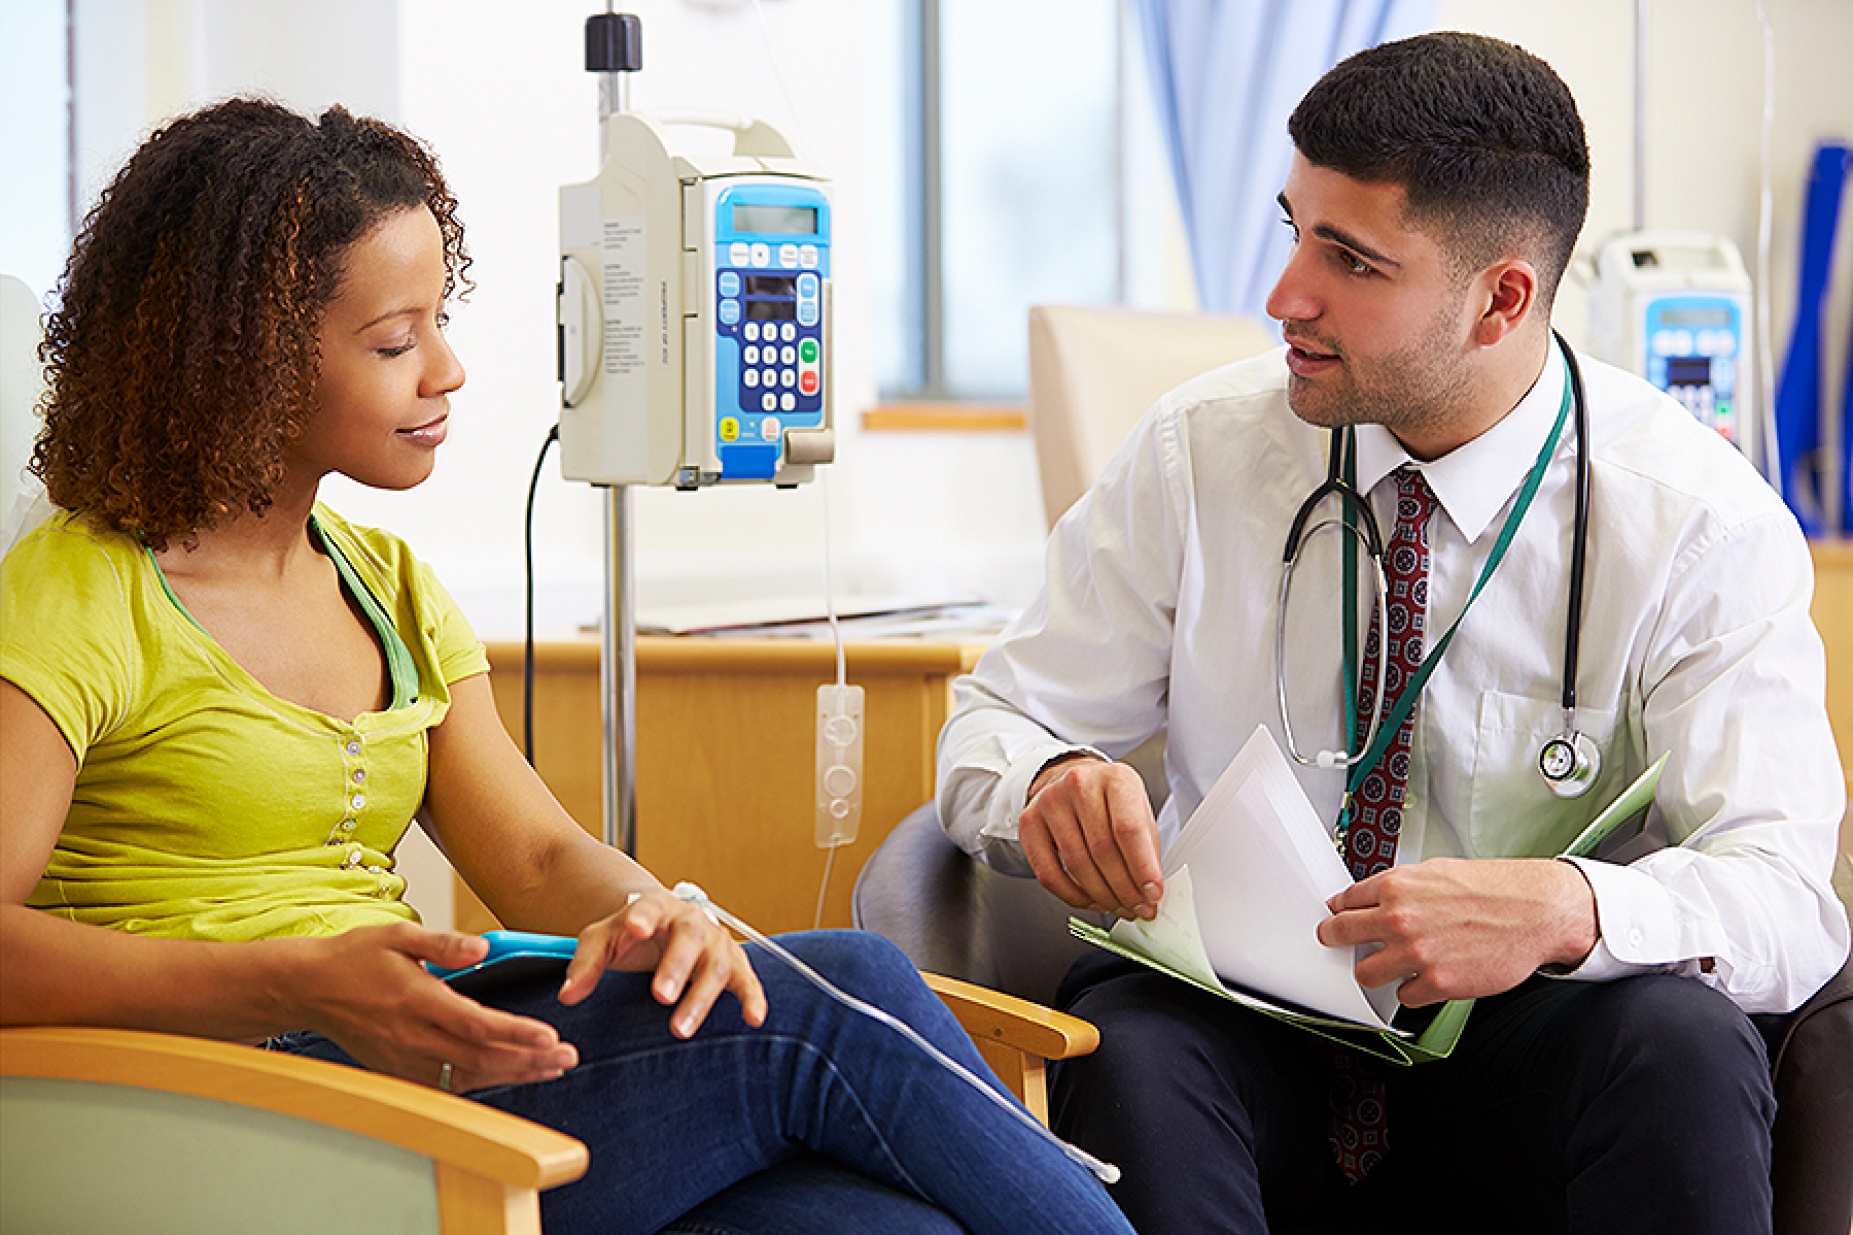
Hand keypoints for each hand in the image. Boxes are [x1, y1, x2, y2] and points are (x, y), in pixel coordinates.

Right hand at [292, 922, 578, 1092]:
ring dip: (512, 1075)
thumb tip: (483, 948)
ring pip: (467, 1076)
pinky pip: (446, 1084)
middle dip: (528, 1060)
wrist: (309, 989)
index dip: (515, 1034)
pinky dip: (481, 1083)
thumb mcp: (398, 935)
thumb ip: (444, 943)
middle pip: (480, 1057)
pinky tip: (508, 1076)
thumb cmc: (356, 957)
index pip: (476, 1024)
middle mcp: (412, 1036)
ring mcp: (404, 1060)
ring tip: (550, 1069)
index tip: (550, 1037)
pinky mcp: (398, 1071)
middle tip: (568, 1058)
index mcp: (417, 1000)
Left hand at [558, 887, 767, 1038]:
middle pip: (690, 938)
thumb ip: (585, 963)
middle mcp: (692, 920)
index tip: (635, 928)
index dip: (644, 916)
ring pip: (717, 965)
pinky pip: (748, 979)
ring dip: (701, 997)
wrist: (660, 923)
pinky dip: (753, 997)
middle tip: (660, 996)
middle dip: (677, 967)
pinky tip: (754, 1018)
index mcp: (656, 907)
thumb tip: (568, 996)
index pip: (650, 907)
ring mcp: (715, 941)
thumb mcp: (602, 939)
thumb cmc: (631, 933)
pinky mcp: (732, 963)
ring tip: (680, 1029)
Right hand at [1018, 756, 1163, 919]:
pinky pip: (1049, 874)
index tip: (1152, 894)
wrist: (1073, 782)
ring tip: (1118, 906)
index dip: (1142, 868)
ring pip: (1076, 865)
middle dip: (1124, 889)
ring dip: (1102, 896)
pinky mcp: (1028, 822)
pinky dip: (1073, 896)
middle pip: (1102, 850)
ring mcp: (1050, 801)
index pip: (1128, 829)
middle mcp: (1080, 783)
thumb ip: (1147, 849)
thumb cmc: (1110, 801)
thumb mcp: (1139, 812)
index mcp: (1115, 778)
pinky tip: (1091, 900)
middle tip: (1138, 908)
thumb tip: (1149, 891)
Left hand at [1316, 857, 1598, 1005]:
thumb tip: (1374, 899)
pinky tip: (1427, 977)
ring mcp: (1416, 954)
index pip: (1344, 901)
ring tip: (1391, 966)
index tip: (1337, 918)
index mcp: (1397, 887)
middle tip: (1337, 942)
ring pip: (1365, 974)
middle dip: (1335, 939)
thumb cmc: (1494, 890)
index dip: (1339, 911)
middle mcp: (1400, 919)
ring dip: (1375, 971)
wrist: (1536, 912)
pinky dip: (1413, 990)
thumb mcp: (1437, 872)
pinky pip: (1404, 997)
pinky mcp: (1437, 983)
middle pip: (1339, 935)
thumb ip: (1401, 887)